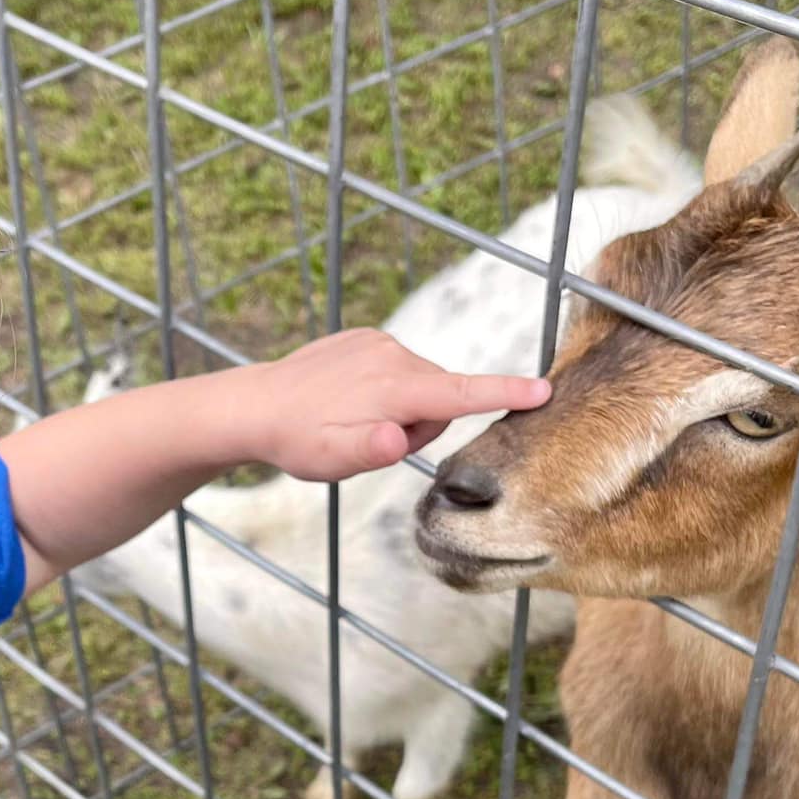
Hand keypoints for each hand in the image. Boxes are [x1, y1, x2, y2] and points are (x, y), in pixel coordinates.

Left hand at [248, 326, 550, 480]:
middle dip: (421, 425)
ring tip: (355, 421)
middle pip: (441, 397)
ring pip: (420, 385)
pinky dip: (386, 390)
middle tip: (375, 442)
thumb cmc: (297, 440)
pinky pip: (397, 370)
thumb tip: (398, 438)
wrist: (255, 405)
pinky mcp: (367, 338)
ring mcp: (379, 343)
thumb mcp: (332, 459)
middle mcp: (393, 356)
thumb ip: (371, 450)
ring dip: (402, 409)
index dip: (504, 393)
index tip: (543, 389)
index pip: (461, 394)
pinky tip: (348, 402)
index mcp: (393, 389)